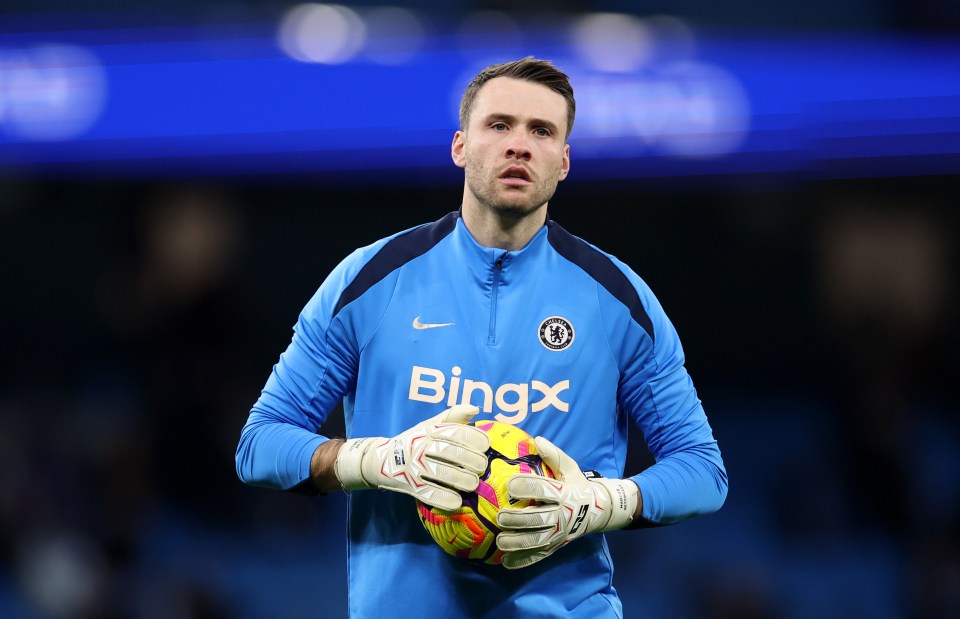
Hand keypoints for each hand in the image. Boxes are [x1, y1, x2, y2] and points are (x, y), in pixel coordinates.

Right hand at [334, 405, 489, 510]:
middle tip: (482, 467)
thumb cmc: (416, 441)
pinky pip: (429, 494)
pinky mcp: (410, 486)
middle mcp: (421, 446)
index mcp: (430, 431)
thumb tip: (475, 408)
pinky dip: (444, 498)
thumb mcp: (431, 425)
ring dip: (461, 479)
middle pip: (450, 452)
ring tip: (473, 484)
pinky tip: (457, 501)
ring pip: (441, 473)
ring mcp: (414, 467)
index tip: (486, 445)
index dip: (473, 438)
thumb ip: (453, 416)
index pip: (455, 432)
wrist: (383, 461)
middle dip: (471, 460)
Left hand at [496, 436, 638, 569]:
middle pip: (538, 519)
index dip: (525, 487)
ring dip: (517, 543)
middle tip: (500, 517)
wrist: (599, 510)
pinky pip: (539, 556)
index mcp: (564, 494)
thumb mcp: (571, 468)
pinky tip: (506, 562)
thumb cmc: (578, 486)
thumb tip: (537, 439)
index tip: (509, 486)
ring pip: (537, 541)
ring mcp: (560, 534)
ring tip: (499, 541)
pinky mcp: (556, 546)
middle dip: (517, 519)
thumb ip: (554, 455)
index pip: (542, 490)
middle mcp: (562, 515)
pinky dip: (522, 561)